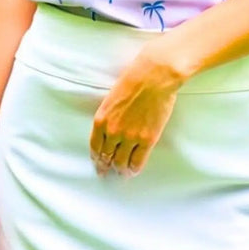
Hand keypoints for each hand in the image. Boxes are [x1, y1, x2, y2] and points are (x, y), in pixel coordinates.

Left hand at [89, 41, 184, 177]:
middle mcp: (112, 132)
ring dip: (121, 170)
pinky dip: (134, 168)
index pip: (95, 147)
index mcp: (101, 120)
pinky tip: (134, 169)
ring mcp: (130, 138)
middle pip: (107, 157)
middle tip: (108, 172)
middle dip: (107, 166)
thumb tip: (110, 132)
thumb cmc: (133, 81)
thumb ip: (109, 117)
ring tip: (123, 172)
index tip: (98, 164)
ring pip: (121, 163)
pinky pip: (138, 162)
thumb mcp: (112, 99)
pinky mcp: (147, 140)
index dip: (97, 158)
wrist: (153, 77)